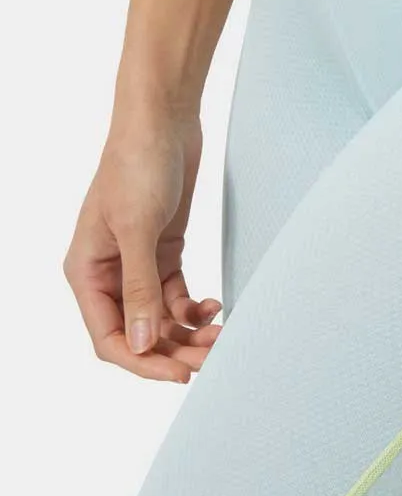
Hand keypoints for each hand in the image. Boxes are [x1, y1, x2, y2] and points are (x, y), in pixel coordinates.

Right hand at [63, 109, 221, 382]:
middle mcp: (109, 273)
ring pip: (159, 317)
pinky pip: (175, 294)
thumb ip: (139, 288)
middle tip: (210, 358)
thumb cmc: (137, 164)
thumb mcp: (137, 228)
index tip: (179, 374)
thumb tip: (140, 342)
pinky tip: (213, 307)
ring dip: (188, 331)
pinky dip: (193, 306)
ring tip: (220, 334)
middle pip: (138, 332)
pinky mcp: (163, 249)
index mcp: (86, 272)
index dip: (142, 361)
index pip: (109, 337)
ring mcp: (137, 262)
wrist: (164, 121)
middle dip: (172, 349)